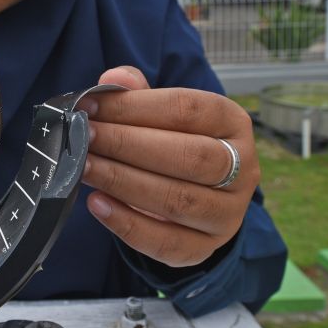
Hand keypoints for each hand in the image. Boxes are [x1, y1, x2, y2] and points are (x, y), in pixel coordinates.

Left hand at [79, 67, 258, 268]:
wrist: (195, 197)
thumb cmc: (173, 143)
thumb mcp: (161, 114)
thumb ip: (137, 95)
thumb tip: (113, 79)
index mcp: (232, 123)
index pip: (187, 110)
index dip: (135, 107)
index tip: (91, 107)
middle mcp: (242, 169)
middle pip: (189, 156)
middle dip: (128, 145)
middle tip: (85, 137)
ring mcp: (229, 213)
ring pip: (179, 200)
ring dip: (124, 182)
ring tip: (84, 167)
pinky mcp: (206, 249)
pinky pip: (167, 242)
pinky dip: (127, 225)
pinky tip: (97, 204)